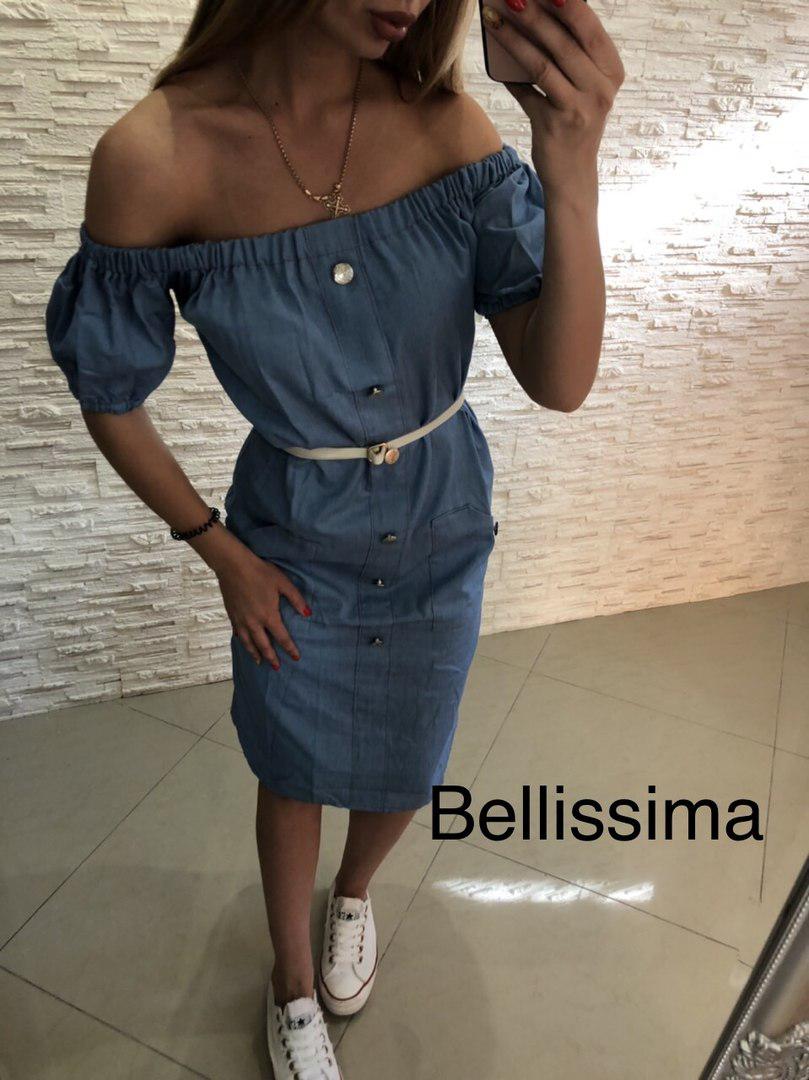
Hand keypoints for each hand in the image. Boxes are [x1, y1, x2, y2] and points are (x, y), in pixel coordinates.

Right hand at [215, 548, 311, 668]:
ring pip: (248, 642)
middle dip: (271, 658)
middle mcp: (254, 622)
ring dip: (254, 653)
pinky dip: (242, 641)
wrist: (233, 565)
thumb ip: (296, 599)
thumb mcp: (283, 583)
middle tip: (277, 667)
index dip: (290, 649)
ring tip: (259, 662)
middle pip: (264, 645)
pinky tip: (243, 642)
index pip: (282, 638)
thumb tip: (308, 614)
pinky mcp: (231, 614)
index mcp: (269, 616)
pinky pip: (237, 633)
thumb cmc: (260, 572)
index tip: (296, 658)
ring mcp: (241, 620)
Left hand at [482, 0, 623, 196]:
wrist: (573, 175)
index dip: (569, 4)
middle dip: (535, 15)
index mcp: (613, 72)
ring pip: (542, 64)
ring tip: (494, 18)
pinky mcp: (555, 125)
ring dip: (514, 39)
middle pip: (564, 43)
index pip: (590, 30)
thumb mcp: (584, 88)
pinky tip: (495, 59)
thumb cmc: (575, 123)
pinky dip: (510, 75)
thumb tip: (535, 17)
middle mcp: (601, 89)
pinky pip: (527, 92)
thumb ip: (571, 57)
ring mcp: (579, 109)